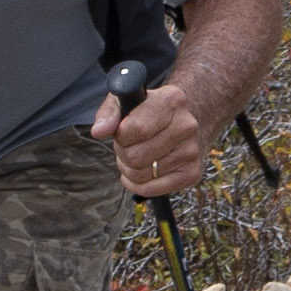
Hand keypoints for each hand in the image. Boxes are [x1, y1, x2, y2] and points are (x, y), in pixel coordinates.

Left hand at [94, 76, 211, 199]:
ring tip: (138, 155)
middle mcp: (186, 125)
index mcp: (171, 100)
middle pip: (135, 157)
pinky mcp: (191, 174)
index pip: (135, 129)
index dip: (120, 135)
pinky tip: (142, 171)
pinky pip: (150, 190)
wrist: (181, 124)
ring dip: (130, 169)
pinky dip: (137, 184)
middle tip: (129, 145)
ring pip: (140, 175)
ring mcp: (191, 151)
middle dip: (123, 154)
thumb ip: (109, 114)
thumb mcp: (126, 102)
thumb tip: (99, 131)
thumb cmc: (147, 113)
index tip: (123, 130)